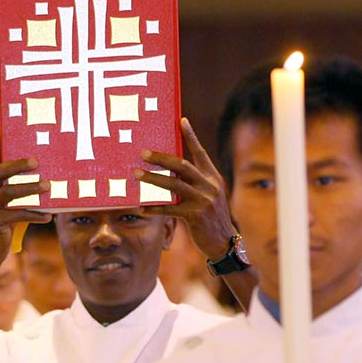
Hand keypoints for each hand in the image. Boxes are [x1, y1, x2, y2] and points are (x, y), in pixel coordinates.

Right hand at [0, 127, 49, 265]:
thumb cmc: (0, 228)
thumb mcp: (2, 207)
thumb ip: (11, 192)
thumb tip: (38, 177)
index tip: (2, 129)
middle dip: (17, 164)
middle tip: (36, 161)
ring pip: (8, 193)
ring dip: (30, 188)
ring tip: (48, 186)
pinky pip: (16, 215)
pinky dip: (34, 214)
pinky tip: (48, 216)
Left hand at [138, 118, 237, 260]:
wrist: (224, 242)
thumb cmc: (211, 217)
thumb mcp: (209, 196)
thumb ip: (196, 183)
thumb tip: (171, 172)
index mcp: (213, 177)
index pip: (200, 152)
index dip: (191, 136)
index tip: (181, 120)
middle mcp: (209, 186)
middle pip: (182, 165)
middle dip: (161, 158)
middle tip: (144, 153)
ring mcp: (203, 200)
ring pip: (174, 184)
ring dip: (153, 178)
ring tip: (137, 174)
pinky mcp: (195, 216)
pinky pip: (170, 208)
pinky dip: (154, 207)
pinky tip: (141, 207)